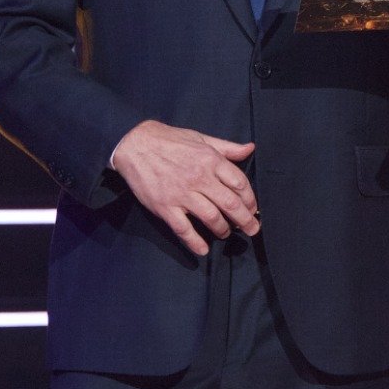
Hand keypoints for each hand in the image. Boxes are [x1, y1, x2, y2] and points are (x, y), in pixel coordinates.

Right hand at [110, 119, 258, 255]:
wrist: (135, 145)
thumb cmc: (171, 141)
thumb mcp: (202, 139)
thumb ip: (227, 147)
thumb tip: (250, 148)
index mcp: (211, 160)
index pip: (240, 183)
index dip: (250, 199)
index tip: (253, 208)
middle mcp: (199, 178)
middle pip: (230, 204)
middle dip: (245, 220)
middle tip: (253, 229)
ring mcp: (182, 194)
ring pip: (211, 217)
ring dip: (223, 229)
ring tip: (226, 233)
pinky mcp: (165, 207)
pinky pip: (183, 229)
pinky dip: (194, 242)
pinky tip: (203, 249)